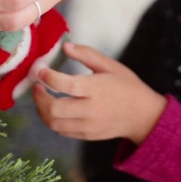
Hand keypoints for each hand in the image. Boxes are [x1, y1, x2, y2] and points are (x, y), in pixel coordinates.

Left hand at [32, 43, 166, 144]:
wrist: (143, 116)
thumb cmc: (126, 86)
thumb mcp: (111, 65)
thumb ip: (87, 54)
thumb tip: (65, 46)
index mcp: (97, 89)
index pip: (66, 85)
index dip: (48, 77)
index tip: (40, 70)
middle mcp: (91, 109)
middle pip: (55, 109)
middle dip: (39, 97)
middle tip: (37, 86)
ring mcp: (88, 125)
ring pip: (54, 123)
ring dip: (42, 110)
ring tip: (43, 97)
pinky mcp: (87, 135)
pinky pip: (62, 131)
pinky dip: (53, 120)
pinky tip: (54, 109)